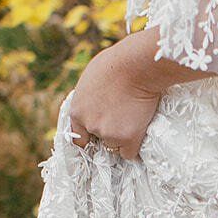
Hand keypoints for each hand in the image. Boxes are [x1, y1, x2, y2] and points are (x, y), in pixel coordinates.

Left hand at [68, 38, 165, 159]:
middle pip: (100, 140)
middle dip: (109, 131)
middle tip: (122, 115)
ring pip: (116, 145)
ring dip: (123, 136)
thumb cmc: (116, 64)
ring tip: (133, 116)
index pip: (79, 137)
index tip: (99, 134)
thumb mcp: (91, 80)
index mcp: (77, 111)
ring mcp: (108, 134)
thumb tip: (96, 106)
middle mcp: (90, 126)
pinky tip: (140, 130)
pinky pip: (130, 153)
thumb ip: (90, 99)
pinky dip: (135, 145)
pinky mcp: (128, 139)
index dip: (91, 135)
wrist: (136, 66)